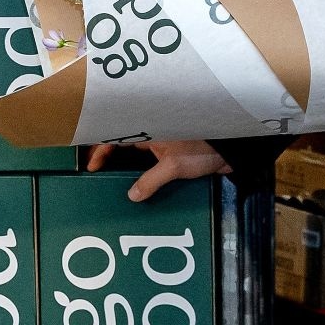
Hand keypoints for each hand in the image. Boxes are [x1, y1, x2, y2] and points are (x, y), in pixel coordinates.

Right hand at [86, 139, 232, 201]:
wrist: (233, 151)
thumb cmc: (203, 149)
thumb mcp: (174, 166)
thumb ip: (151, 180)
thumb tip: (132, 196)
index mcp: (149, 128)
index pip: (115, 134)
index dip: (100, 148)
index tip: (91, 167)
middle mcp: (153, 133)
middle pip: (122, 142)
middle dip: (108, 156)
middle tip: (95, 174)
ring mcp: (163, 143)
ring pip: (135, 153)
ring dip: (123, 165)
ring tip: (111, 182)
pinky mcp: (173, 154)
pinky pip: (149, 162)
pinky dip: (140, 172)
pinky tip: (136, 186)